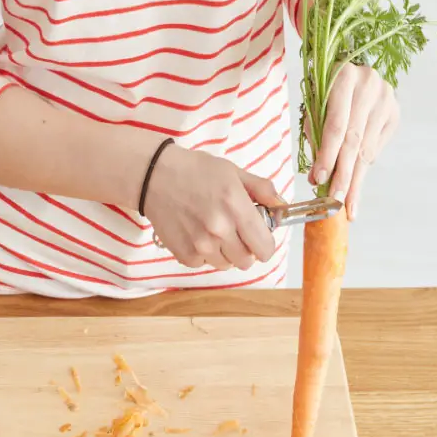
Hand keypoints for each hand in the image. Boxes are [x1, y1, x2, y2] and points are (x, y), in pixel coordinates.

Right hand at [142, 144, 283, 270]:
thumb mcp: (234, 172)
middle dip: (245, 249)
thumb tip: (281, 208)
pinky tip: (196, 234)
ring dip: (224, 253)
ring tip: (212, 232)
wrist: (155, 177)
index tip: (259, 240)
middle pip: (246, 261)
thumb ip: (262, 190)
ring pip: (225, 265)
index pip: (264, 247)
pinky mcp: (184, 254)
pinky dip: (203, 254)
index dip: (265, 245)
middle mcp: (220, 230)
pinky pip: (204, 264)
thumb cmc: (196, 171)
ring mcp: (201, 245)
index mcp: (236, 208)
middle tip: (234, 233)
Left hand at [308, 63, 399, 220]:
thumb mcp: (314, 108)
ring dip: (355, 180)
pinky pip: (376, 146)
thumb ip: (316, 138)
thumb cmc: (324, 93)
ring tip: (346, 205)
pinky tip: (355, 183)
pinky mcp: (395, 111)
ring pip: (367, 149)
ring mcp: (386, 98)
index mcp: (344, 78)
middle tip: (336, 204)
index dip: (327, 156)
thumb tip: (317, 180)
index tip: (319, 181)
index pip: (336, 126)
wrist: (351, 70)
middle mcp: (370, 86)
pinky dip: (363, 166)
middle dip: (344, 176)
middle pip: (354, 141)